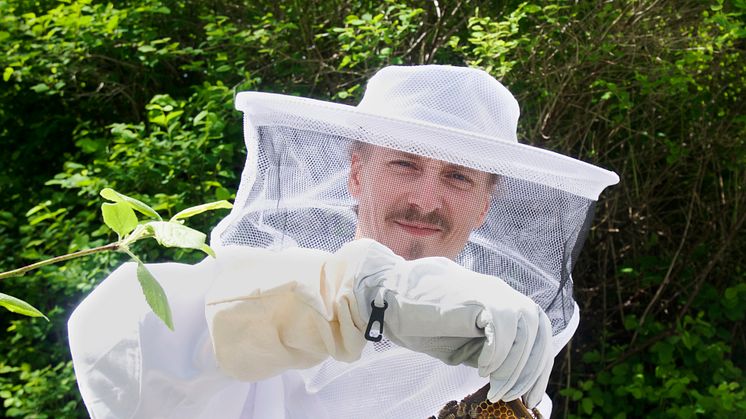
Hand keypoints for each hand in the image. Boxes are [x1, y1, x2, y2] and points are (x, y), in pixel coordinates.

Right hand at [352, 239, 552, 407]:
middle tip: (516, 397)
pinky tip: (482, 369)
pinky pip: (503, 330)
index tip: (533, 395)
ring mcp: (491, 292)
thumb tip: (511, 376)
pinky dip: (497, 354)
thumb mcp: (463, 341)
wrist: (388, 296)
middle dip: (532, 370)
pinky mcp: (476, 298)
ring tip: (496, 388)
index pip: (539, 330)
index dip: (540, 365)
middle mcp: (502, 292)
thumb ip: (489, 350)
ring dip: (514, 367)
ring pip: (526, 332)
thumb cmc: (420, 319)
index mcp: (501, 300)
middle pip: (540, 331)